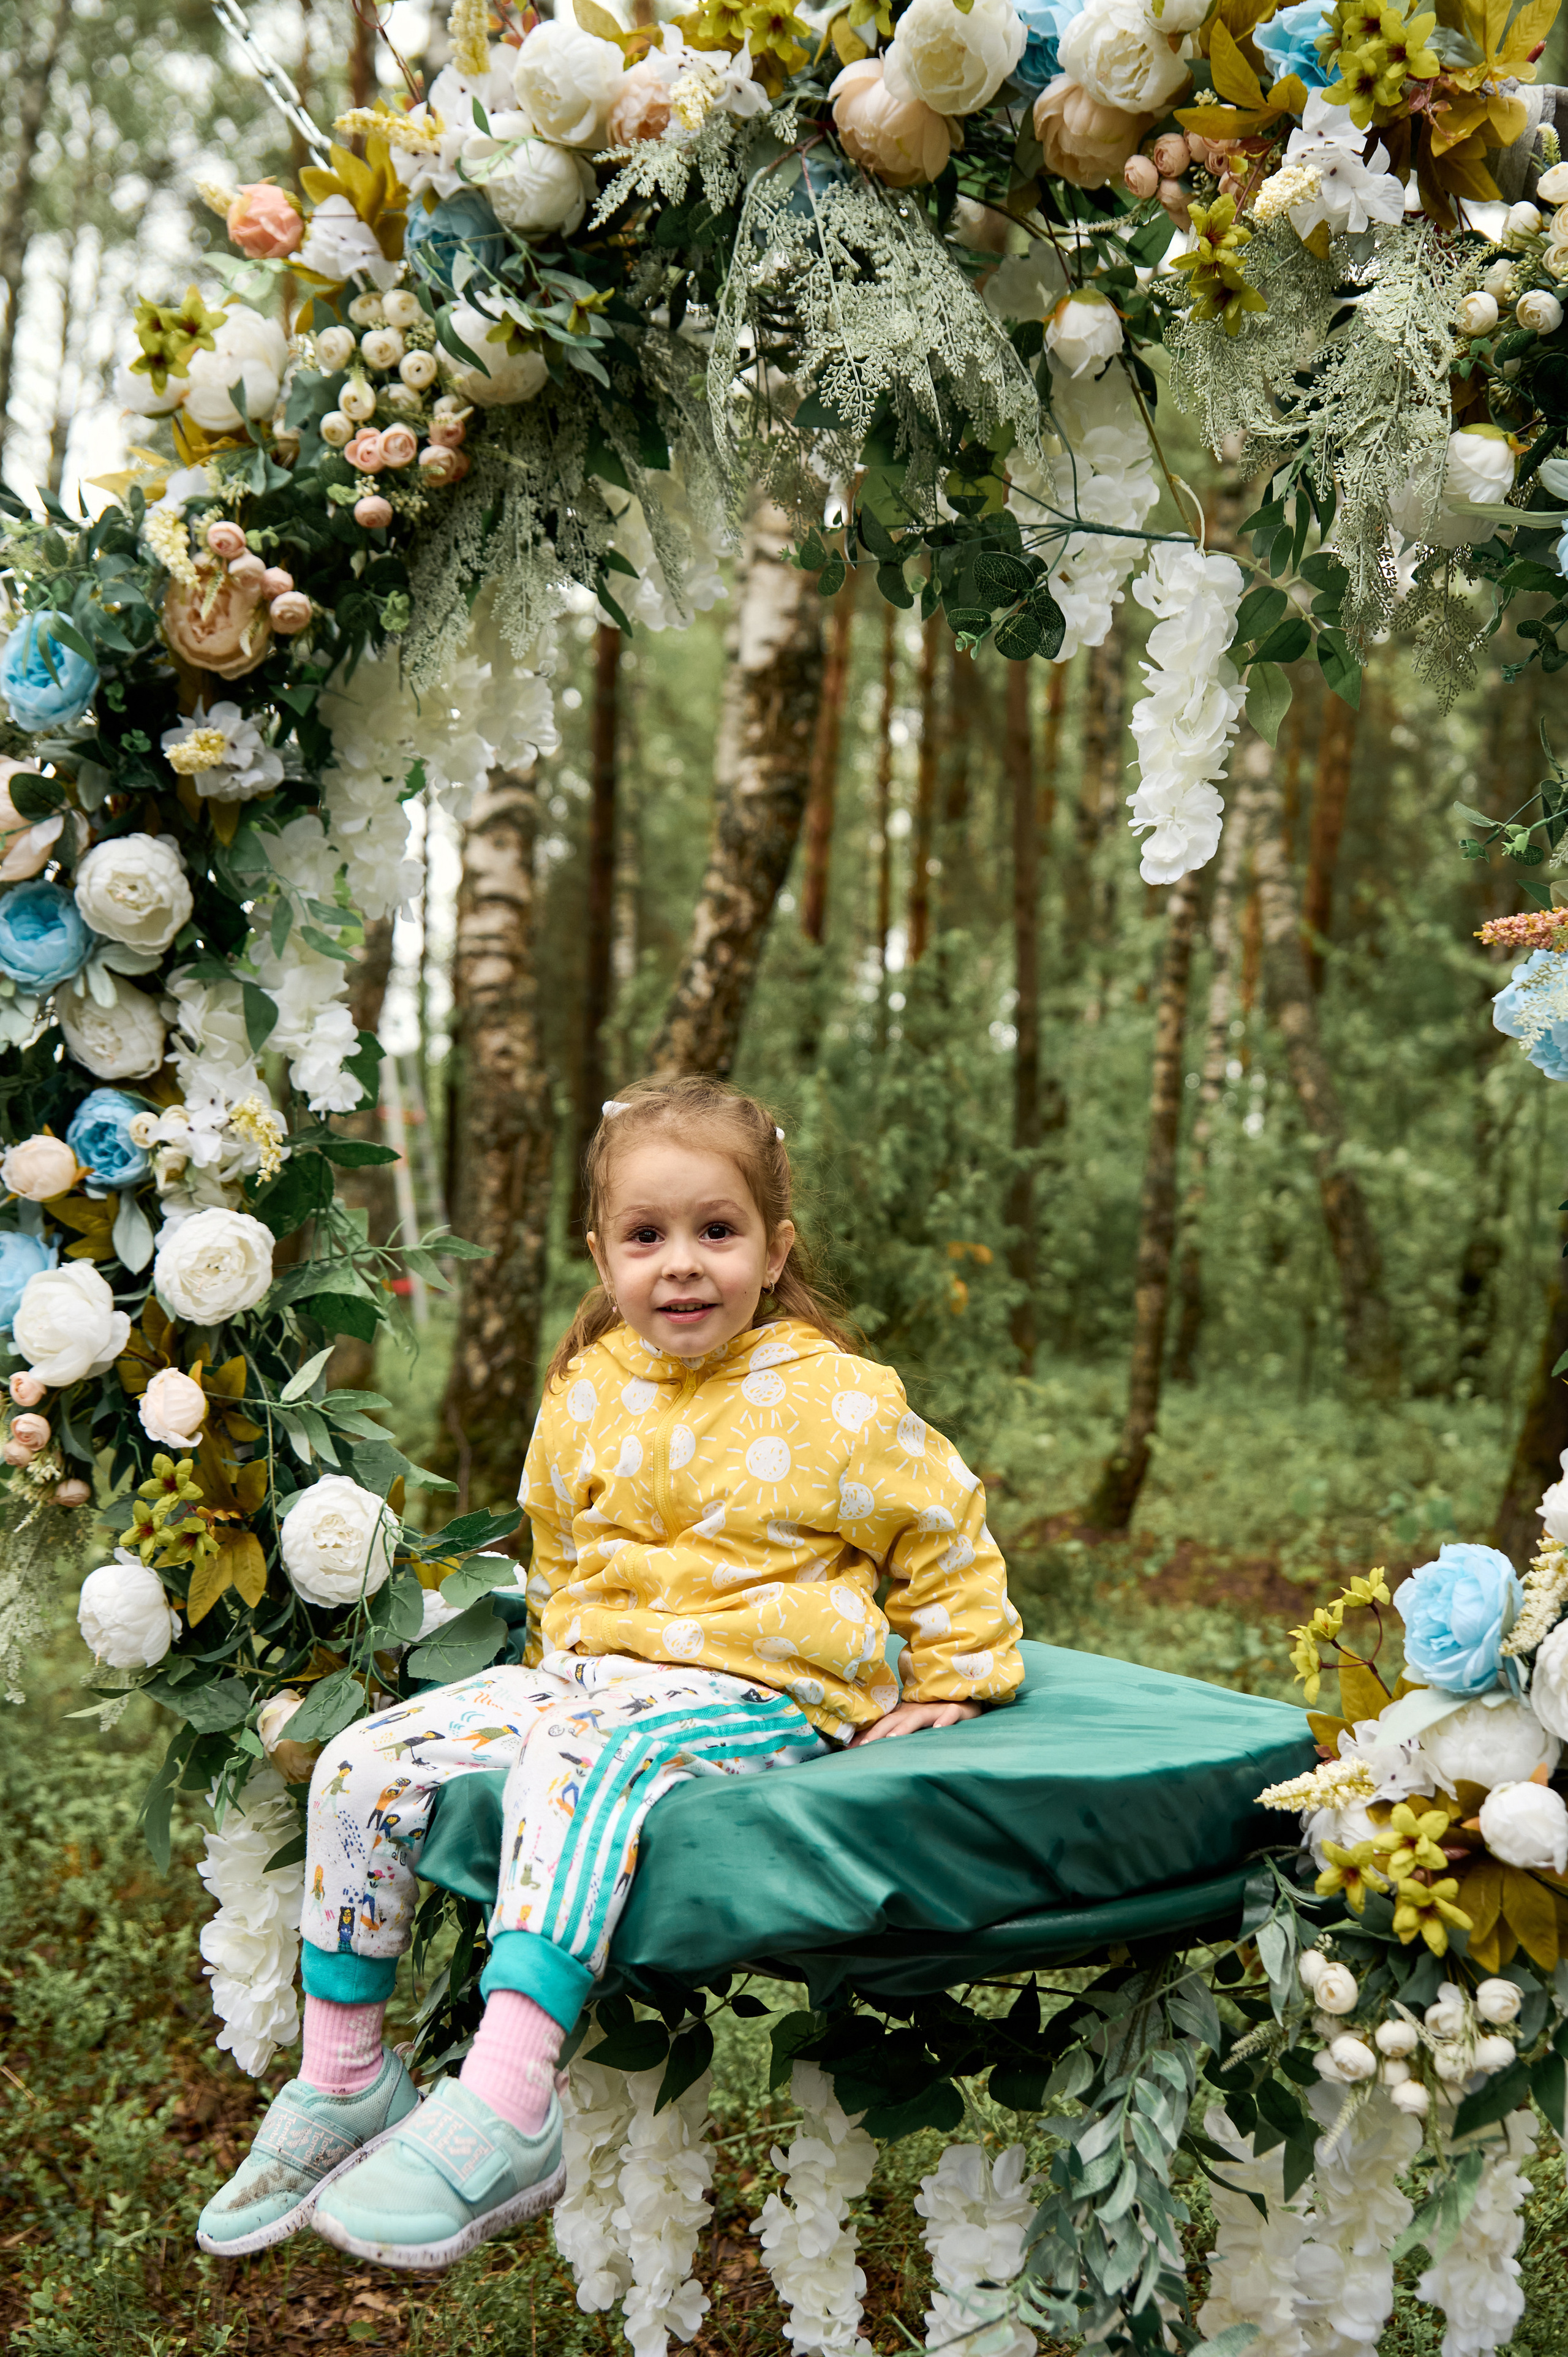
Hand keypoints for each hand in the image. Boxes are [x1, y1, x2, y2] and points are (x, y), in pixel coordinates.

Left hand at [850, 1700, 982, 1744]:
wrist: (965, 1698)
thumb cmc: (935, 1714)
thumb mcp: (911, 1724)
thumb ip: (891, 1734)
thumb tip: (862, 1748)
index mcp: (904, 1713)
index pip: (882, 1723)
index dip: (866, 1734)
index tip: (849, 1749)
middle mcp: (916, 1709)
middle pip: (894, 1719)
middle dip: (878, 1732)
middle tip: (864, 1746)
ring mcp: (935, 1709)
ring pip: (917, 1717)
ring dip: (905, 1727)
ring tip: (892, 1739)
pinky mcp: (956, 1709)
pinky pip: (950, 1714)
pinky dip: (944, 1721)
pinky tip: (937, 1730)